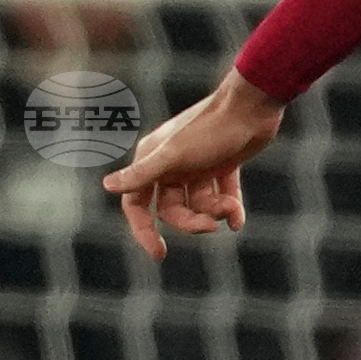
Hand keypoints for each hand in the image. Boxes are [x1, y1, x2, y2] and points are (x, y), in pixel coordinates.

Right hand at [100, 71, 283, 263]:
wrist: (253, 105)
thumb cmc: (210, 128)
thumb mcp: (174, 155)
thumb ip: (142, 173)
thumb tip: (107, 185)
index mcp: (153, 160)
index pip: (138, 204)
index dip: (144, 230)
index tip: (159, 254)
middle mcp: (172, 165)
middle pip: (173, 210)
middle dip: (193, 221)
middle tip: (212, 224)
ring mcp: (198, 166)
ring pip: (200, 205)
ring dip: (216, 211)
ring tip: (232, 207)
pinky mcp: (223, 165)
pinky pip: (223, 196)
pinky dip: (231, 209)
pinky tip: (238, 219)